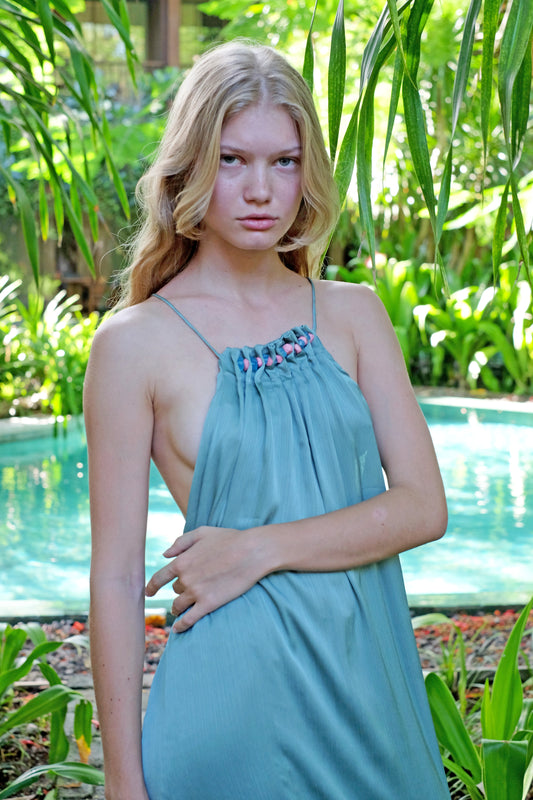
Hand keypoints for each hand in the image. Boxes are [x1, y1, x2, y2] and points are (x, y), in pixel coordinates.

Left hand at [145, 526, 263, 631]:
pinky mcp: (209, 604)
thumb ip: (181, 542)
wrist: (252, 552)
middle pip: (175, 590)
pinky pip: (189, 619)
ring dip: (178, 609)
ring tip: (180, 611)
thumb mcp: (202, 533)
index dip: (152, 586)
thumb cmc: (229, 538)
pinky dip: (182, 625)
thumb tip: (164, 554)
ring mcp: (196, 593)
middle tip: (188, 591)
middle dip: (180, 591)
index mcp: (181, 561)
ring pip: (179, 606)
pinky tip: (179, 629)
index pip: (160, 578)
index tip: (149, 592)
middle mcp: (185, 579)